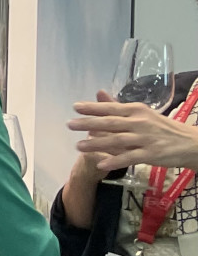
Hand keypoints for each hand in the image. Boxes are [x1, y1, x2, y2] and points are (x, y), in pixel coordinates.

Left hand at [68, 91, 197, 171]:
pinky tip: (100, 163)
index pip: (111, 108)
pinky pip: (130, 157)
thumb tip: (99, 92)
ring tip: (78, 145)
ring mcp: (145, 138)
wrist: (190, 143)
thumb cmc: (162, 128)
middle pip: (110, 123)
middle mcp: (140, 122)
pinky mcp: (151, 154)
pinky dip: (115, 160)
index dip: (93, 108)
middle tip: (70, 124)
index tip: (75, 107)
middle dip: (88, 123)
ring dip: (96, 143)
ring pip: (117, 140)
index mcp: (137, 110)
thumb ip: (119, 106)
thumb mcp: (142, 114)